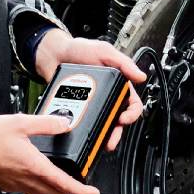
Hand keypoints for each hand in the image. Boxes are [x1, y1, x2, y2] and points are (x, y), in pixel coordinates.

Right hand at [0, 112, 103, 193]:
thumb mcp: (21, 123)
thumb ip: (46, 124)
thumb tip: (64, 124)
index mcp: (34, 166)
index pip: (65, 184)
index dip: (82, 190)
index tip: (93, 192)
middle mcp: (27, 180)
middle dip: (70, 190)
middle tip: (76, 180)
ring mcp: (16, 185)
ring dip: (54, 190)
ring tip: (58, 178)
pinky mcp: (7, 186)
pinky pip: (29, 192)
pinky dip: (39, 187)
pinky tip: (35, 173)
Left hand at [32, 29, 146, 149]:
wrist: (53, 55)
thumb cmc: (78, 50)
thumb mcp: (104, 51)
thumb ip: (123, 62)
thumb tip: (140, 76)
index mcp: (117, 85)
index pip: (132, 104)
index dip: (131, 114)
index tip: (124, 118)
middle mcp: (107, 97)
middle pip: (117, 121)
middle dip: (116, 133)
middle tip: (111, 139)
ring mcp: (92, 105)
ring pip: (102, 126)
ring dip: (103, 137)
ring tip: (99, 143)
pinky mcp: (77, 110)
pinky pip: (83, 125)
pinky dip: (85, 132)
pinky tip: (83, 135)